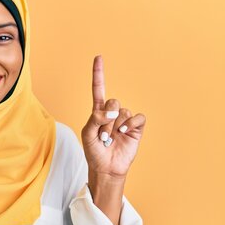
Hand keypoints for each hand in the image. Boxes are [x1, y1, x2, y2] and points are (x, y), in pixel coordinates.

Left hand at [81, 56, 145, 224]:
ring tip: (111, 139)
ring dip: (115, 126)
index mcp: (98, 111)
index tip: (98, 57)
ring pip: (123, 111)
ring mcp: (124, 119)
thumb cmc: (94, 150)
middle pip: (112, 102)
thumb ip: (96, 118)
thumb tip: (113, 112)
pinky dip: (130, 124)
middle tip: (103, 135)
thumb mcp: (88, 133)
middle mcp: (112, 113)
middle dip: (106, 120)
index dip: (99, 73)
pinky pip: (137, 117)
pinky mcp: (136, 127)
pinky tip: (124, 133)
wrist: (106, 167)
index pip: (98, 89)